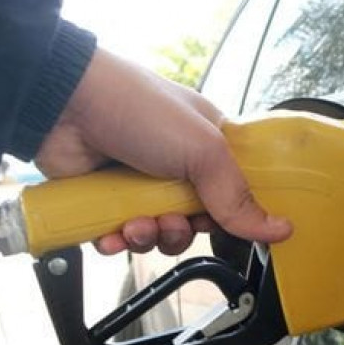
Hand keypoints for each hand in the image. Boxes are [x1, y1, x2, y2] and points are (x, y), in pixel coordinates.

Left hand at [34, 49, 291, 254]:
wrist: (63, 103)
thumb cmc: (138, 108)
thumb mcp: (203, 150)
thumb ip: (237, 197)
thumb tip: (281, 229)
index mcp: (208, 145)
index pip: (235, 192)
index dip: (233, 215)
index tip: (228, 225)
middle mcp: (177, 165)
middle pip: (197, 221)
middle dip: (183, 231)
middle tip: (171, 221)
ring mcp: (140, 182)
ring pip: (159, 233)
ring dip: (149, 238)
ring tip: (135, 225)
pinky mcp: (107, 199)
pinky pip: (122, 237)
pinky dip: (117, 241)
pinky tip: (111, 233)